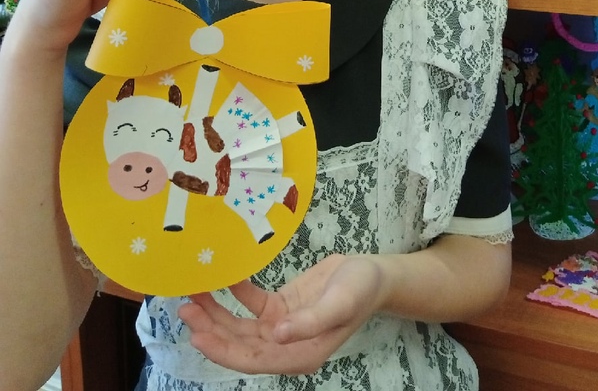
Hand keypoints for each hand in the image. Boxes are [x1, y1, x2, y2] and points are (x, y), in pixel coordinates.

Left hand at [179, 254, 385, 375]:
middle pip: (239, 344)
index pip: (251, 359)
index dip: (222, 350)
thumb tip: (276, 334)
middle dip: (211, 329)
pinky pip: (251, 303)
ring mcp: (281, 326)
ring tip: (194, 295)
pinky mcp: (280, 307)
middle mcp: (285, 345)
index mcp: (299, 354)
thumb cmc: (360, 290)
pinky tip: (223, 277)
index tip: (197, 334)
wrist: (374, 274)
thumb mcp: (339, 304)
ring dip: (216, 313)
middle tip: (186, 308)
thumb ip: (309, 322)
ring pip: (240, 325)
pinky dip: (235, 292)